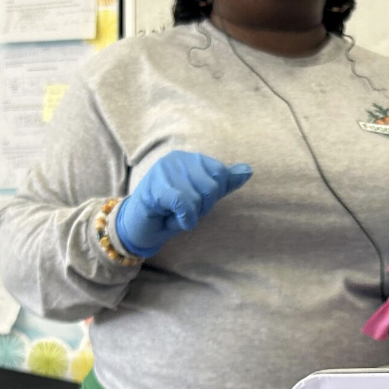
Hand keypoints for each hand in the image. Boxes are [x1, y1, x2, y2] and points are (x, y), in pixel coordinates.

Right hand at [115, 151, 252, 256]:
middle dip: (202, 208)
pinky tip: (171, 220)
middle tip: (182, 212)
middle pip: (212, 186)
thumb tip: (248, 171)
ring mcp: (164, 170)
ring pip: (198, 197)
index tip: (193, 203)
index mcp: (190, 159)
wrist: (140, 229)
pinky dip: (182, 218)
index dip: (212, 197)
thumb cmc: (170, 213)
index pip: (220, 174)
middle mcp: (177, 159)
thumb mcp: (201, 199)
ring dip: (190, 216)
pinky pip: (183, 203)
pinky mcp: (155, 186)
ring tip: (173, 214)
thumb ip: (223, 184)